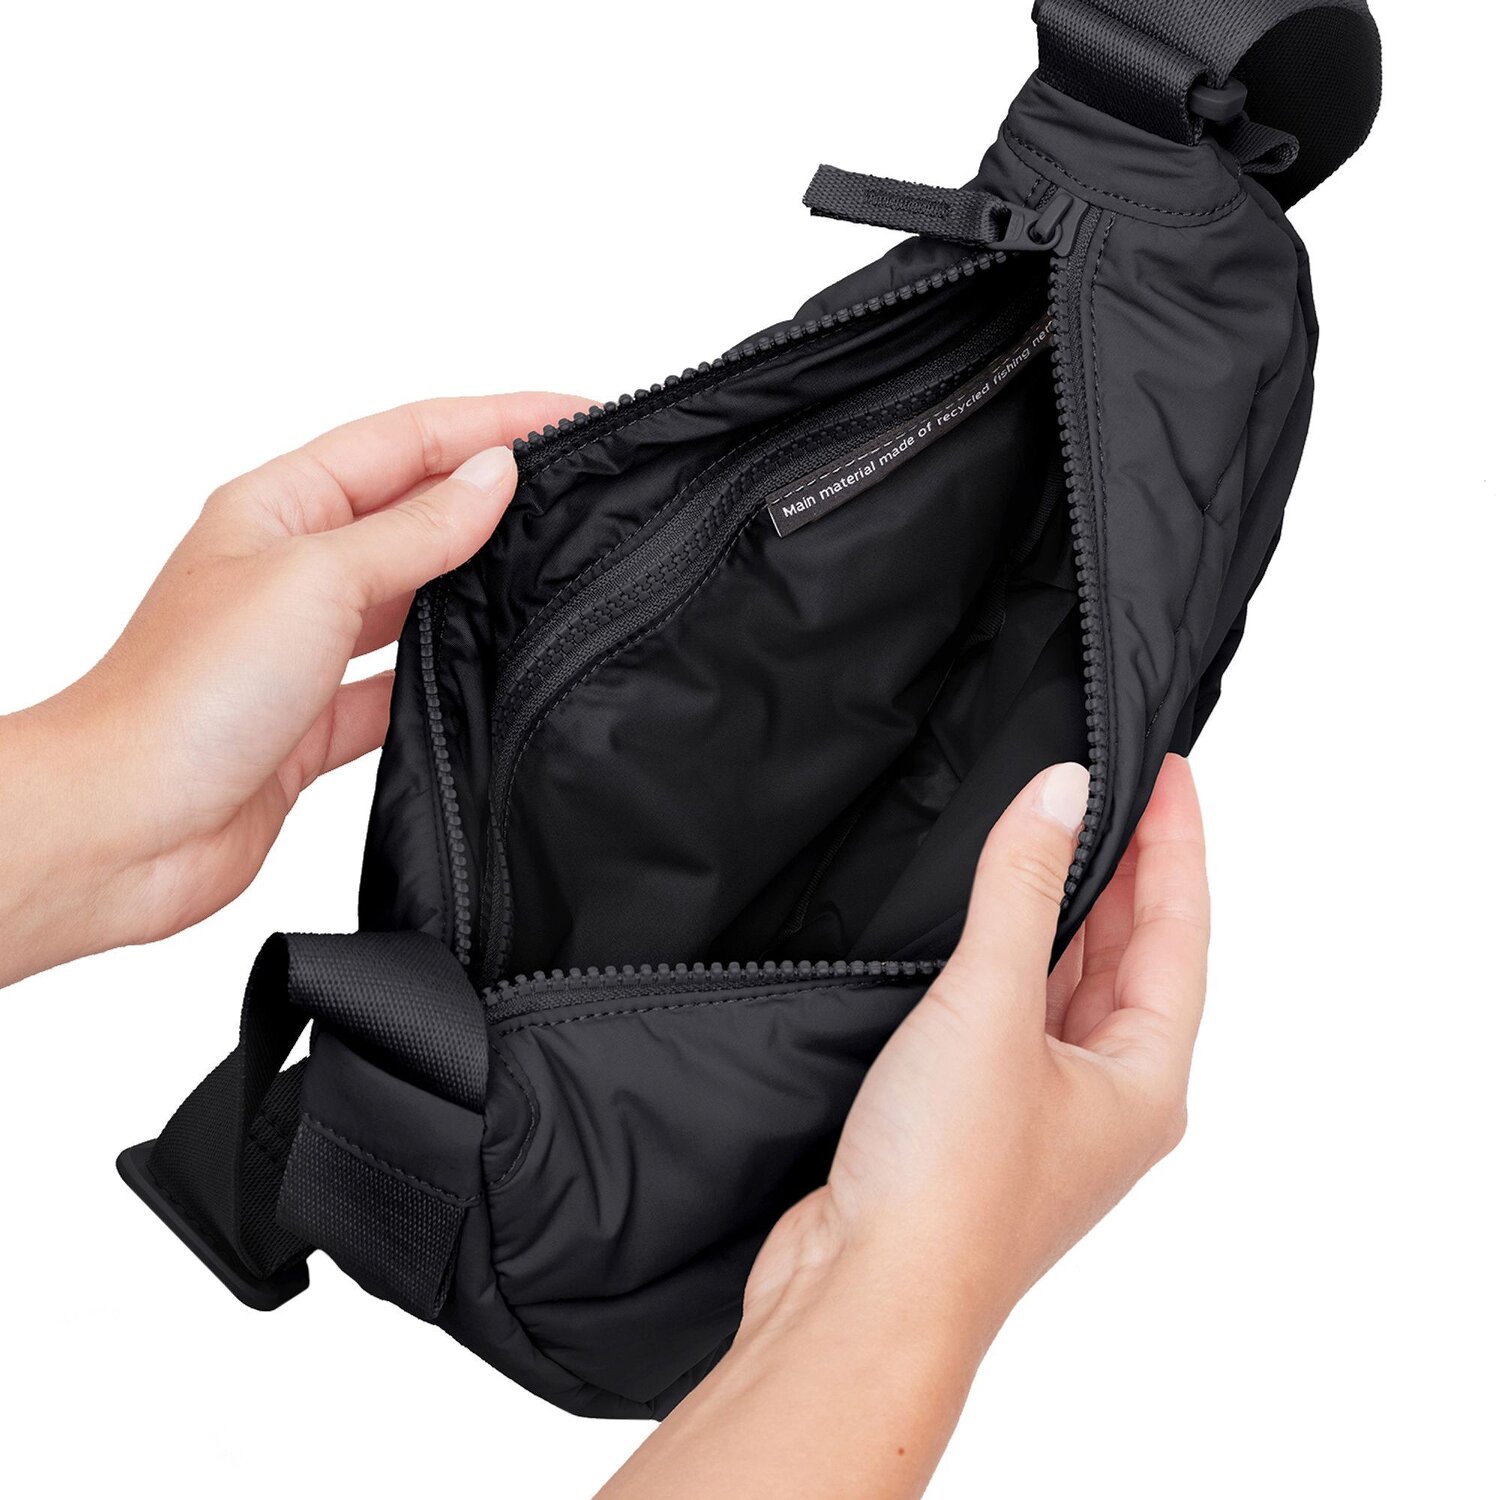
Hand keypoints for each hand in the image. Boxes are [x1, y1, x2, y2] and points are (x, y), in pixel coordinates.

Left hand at [0, 393, 583, 985]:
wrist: (122, 828)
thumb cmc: (185, 695)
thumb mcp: (316, 580)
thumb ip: (415, 531)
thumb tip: (493, 476)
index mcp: (279, 507)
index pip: (407, 439)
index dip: (492, 420)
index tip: (572, 414)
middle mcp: (292, 569)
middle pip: (414, 510)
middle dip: (495, 491)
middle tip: (581, 482)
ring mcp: (305, 647)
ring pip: (414, 596)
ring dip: (477, 580)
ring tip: (555, 564)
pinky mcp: (319, 721)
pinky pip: (401, 682)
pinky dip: (448, 674)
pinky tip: (493, 672)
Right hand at [747, 754, 1207, 1346]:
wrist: (863, 1300)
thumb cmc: (948, 1186)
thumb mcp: (990, 1006)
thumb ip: (1022, 889)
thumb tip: (1060, 793)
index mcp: (1144, 1082)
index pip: (1180, 933)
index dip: (1177, 844)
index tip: (1167, 771)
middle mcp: (1103, 1099)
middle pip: (1130, 959)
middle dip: (1122, 871)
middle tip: (1108, 786)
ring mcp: (1037, 1113)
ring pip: (1064, 986)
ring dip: (1058, 912)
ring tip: (1050, 831)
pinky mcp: (972, 1120)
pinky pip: (1003, 1013)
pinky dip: (1000, 957)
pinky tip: (975, 922)